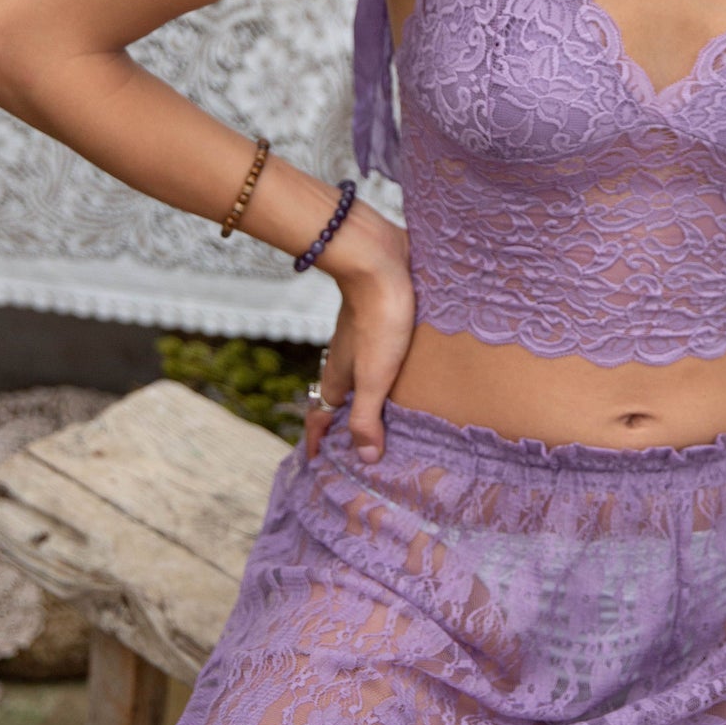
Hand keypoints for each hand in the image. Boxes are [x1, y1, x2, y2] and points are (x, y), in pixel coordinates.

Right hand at [303, 200, 414, 462]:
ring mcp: (362, 338)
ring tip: (387, 419)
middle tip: (356, 450)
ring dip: (367, 397)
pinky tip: (408, 376)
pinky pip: (379, 355)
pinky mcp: (381, 320)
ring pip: (360, 375)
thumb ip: (367, 415)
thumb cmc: (380, 317)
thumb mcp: (375, 375)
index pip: (320, 416)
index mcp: (338, 377)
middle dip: (343, 424)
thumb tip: (365, 457)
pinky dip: (385, 374)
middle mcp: (345, 359)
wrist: (381, 260)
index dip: (318, 440)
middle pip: (340, 398)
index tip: (318, 464)